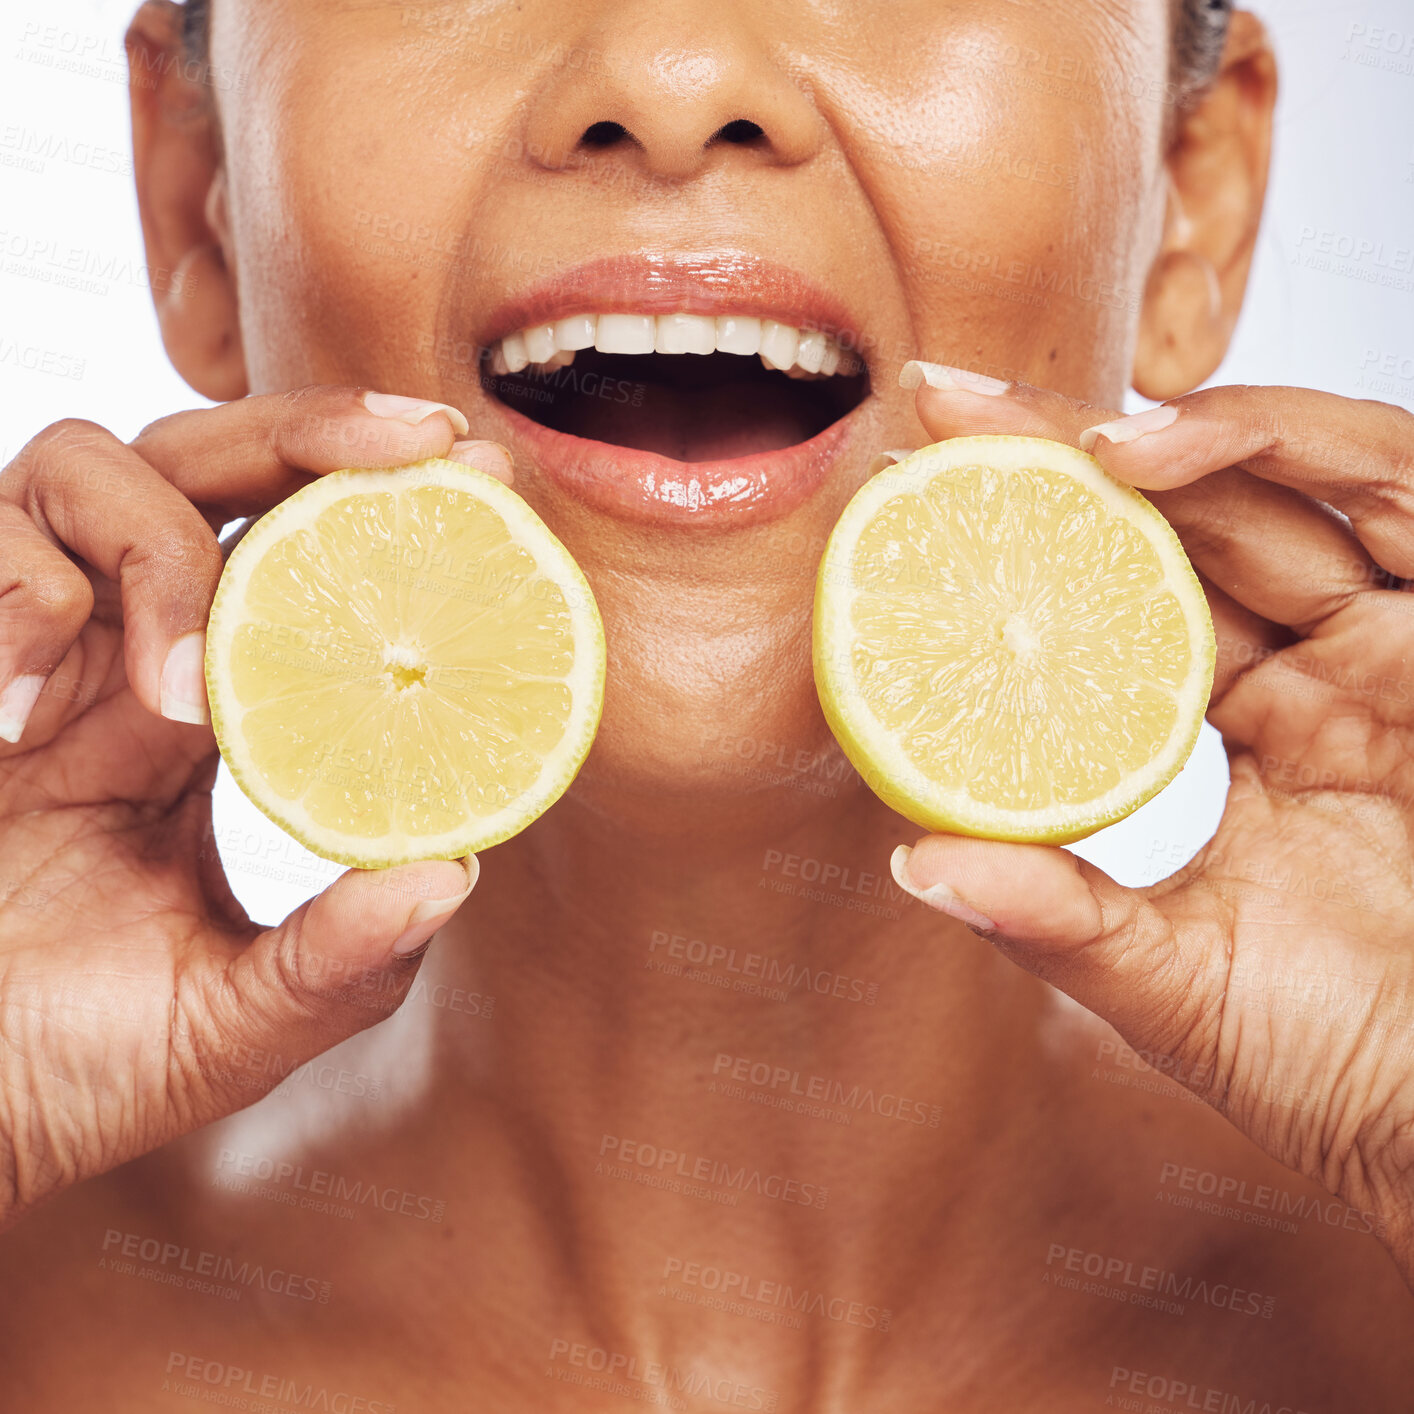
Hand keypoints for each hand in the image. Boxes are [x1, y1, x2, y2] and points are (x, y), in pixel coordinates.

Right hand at [0, 387, 509, 1227]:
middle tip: (419, 442)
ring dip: (158, 554)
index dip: (379, 505)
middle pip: (206, 463)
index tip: (481, 467)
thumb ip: (342, 959)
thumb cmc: (68, 1065)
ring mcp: (22, 651)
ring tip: (180, 700)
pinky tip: (18, 723)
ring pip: (82, 466)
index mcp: (204, 719)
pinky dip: (18, 602)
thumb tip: (458, 872)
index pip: (295, 564)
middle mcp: (117, 657)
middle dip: (309, 430)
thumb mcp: (236, 1021)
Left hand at [890, 364, 1413, 1282]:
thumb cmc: (1332, 1058)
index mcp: (1261, 727)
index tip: (918, 493)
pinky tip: (1161, 443)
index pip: (1131, 597)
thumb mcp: (1166, 974)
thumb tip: (910, 864)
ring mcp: (1396, 643)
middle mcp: (1327, 666)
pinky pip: (1390, 487)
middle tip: (943, 402)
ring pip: (1285, 479)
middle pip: (1191, 516)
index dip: (1034, 540)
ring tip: (1052, 433)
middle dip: (1066, 449)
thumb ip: (1052, 914)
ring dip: (1171, 433)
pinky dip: (1279, 443)